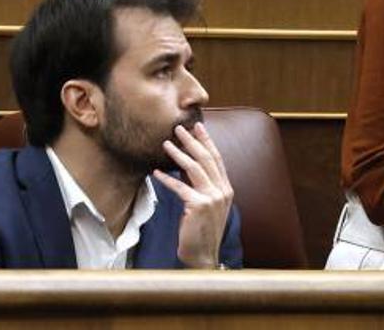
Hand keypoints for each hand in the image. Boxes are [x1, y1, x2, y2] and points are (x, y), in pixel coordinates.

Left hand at [152, 122, 234, 268]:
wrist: (204, 256)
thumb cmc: (202, 232)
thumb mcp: (207, 205)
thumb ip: (201, 187)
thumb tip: (186, 168)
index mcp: (226, 188)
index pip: (217, 158)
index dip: (207, 141)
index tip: (198, 127)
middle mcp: (223, 190)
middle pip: (206, 159)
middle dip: (192, 141)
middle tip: (180, 128)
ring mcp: (213, 197)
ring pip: (195, 168)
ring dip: (179, 154)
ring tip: (166, 144)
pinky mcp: (199, 206)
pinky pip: (181, 188)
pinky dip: (168, 179)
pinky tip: (157, 172)